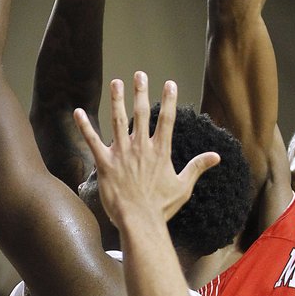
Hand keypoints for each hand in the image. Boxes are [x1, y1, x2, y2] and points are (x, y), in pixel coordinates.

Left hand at [74, 71, 219, 228]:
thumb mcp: (183, 186)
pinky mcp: (105, 163)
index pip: (166, 119)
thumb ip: (197, 167)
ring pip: (118, 120)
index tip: (170, 83)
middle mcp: (141, 147)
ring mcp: (122, 154)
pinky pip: (92, 141)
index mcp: (160, 151)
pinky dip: (84, 126)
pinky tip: (78, 111)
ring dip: (117, 100)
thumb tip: (216, 156)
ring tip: (116, 82)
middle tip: (140, 74)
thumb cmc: (161, 206)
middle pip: (141, 113)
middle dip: (141, 92)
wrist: (139, 221)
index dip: (169, 100)